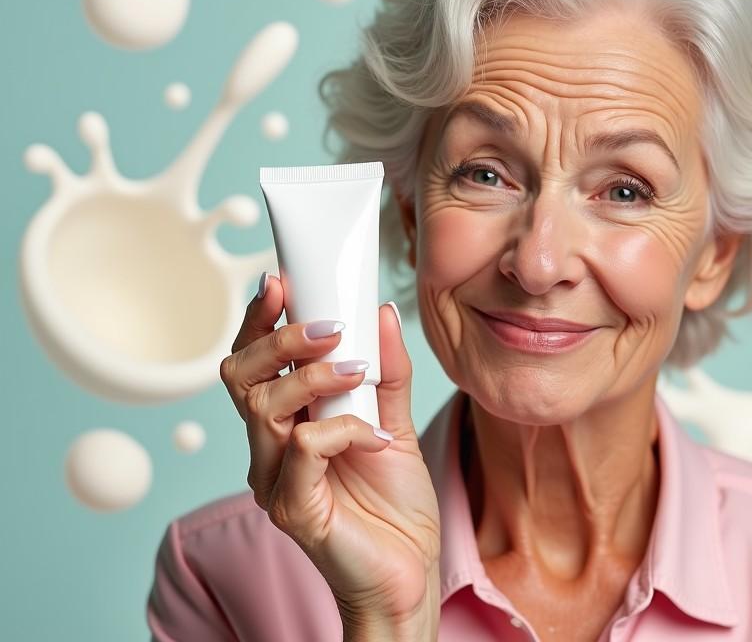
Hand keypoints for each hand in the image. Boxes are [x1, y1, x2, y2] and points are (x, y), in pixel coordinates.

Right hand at [219, 273, 440, 637]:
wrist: (410, 571)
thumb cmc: (395, 504)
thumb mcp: (394, 422)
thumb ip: (386, 372)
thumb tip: (379, 311)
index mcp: (285, 424)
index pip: (252, 362)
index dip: (258, 320)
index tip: (282, 281)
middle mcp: (268, 450)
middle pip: (240, 377)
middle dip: (279, 339)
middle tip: (328, 327)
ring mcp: (275, 480)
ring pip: (263, 407)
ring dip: (312, 378)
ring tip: (357, 373)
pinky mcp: (293, 509)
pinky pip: (303, 449)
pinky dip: (343, 431)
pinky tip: (377, 439)